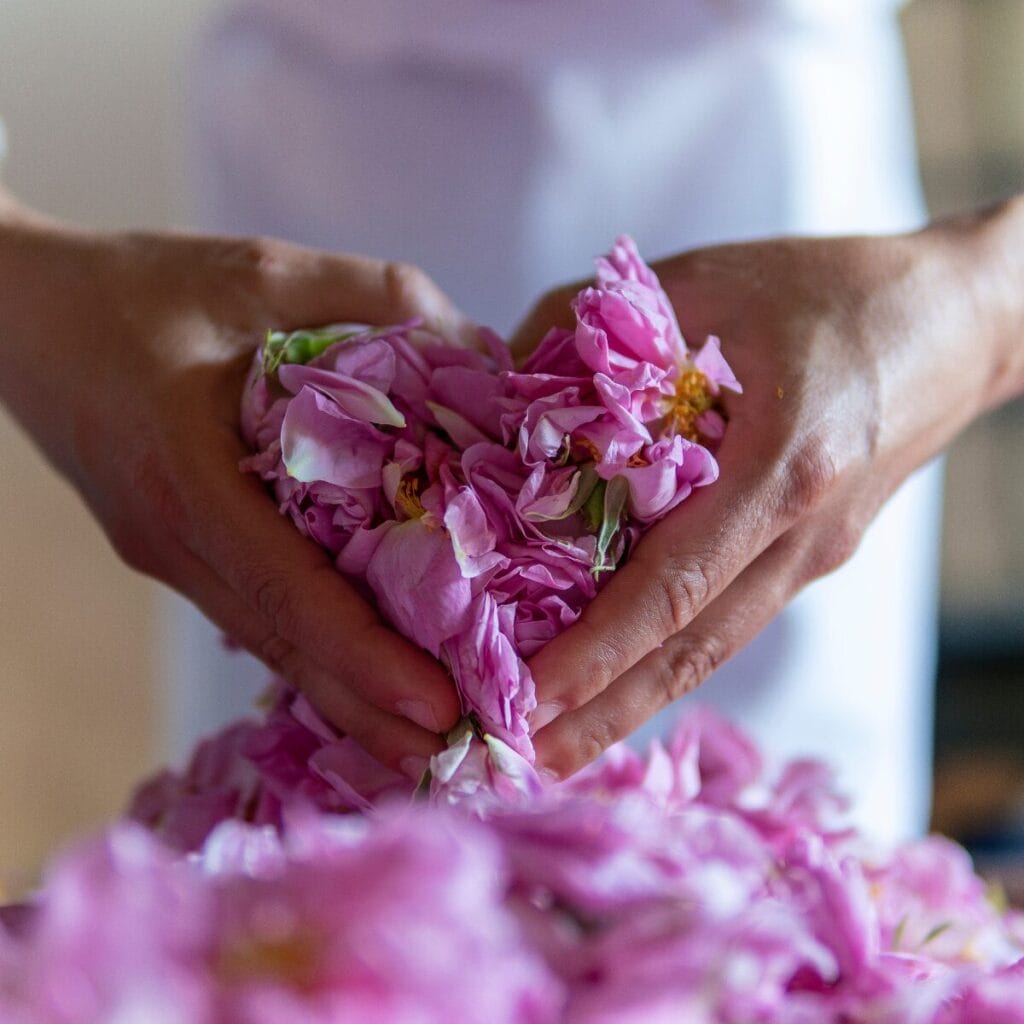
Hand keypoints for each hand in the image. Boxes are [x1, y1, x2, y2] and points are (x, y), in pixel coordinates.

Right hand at [0, 202, 467, 774]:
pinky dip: (315, 654)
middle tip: (463, 761)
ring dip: (346, 696)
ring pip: (270, 642)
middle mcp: (174, 539)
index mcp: (187, 477)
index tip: (439, 705)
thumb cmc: (137, 288)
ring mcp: (168, 555)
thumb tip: (485, 351)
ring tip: (429, 740)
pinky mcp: (175, 550)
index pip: (287, 591)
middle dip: (370, 710)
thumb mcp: (263, 270)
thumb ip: (377, 297)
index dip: (364, 657)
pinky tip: (366, 677)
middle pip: (285, 646)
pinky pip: (255, 614)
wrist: (17, 312)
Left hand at [515, 206, 1023, 776]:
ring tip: (562, 745)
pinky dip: (672, 657)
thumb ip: (591, 325)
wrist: (960, 321)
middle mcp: (803, 533)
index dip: (600, 650)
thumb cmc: (834, 289)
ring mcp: (815, 555)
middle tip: (526, 759)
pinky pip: (733, 617)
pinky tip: (622, 678)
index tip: (531, 697)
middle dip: (609, 711)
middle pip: (696, 648)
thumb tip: (500, 385)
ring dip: (638, 701)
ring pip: (716, 647)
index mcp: (784, 465)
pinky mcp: (813, 555)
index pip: (676, 584)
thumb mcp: (704, 280)